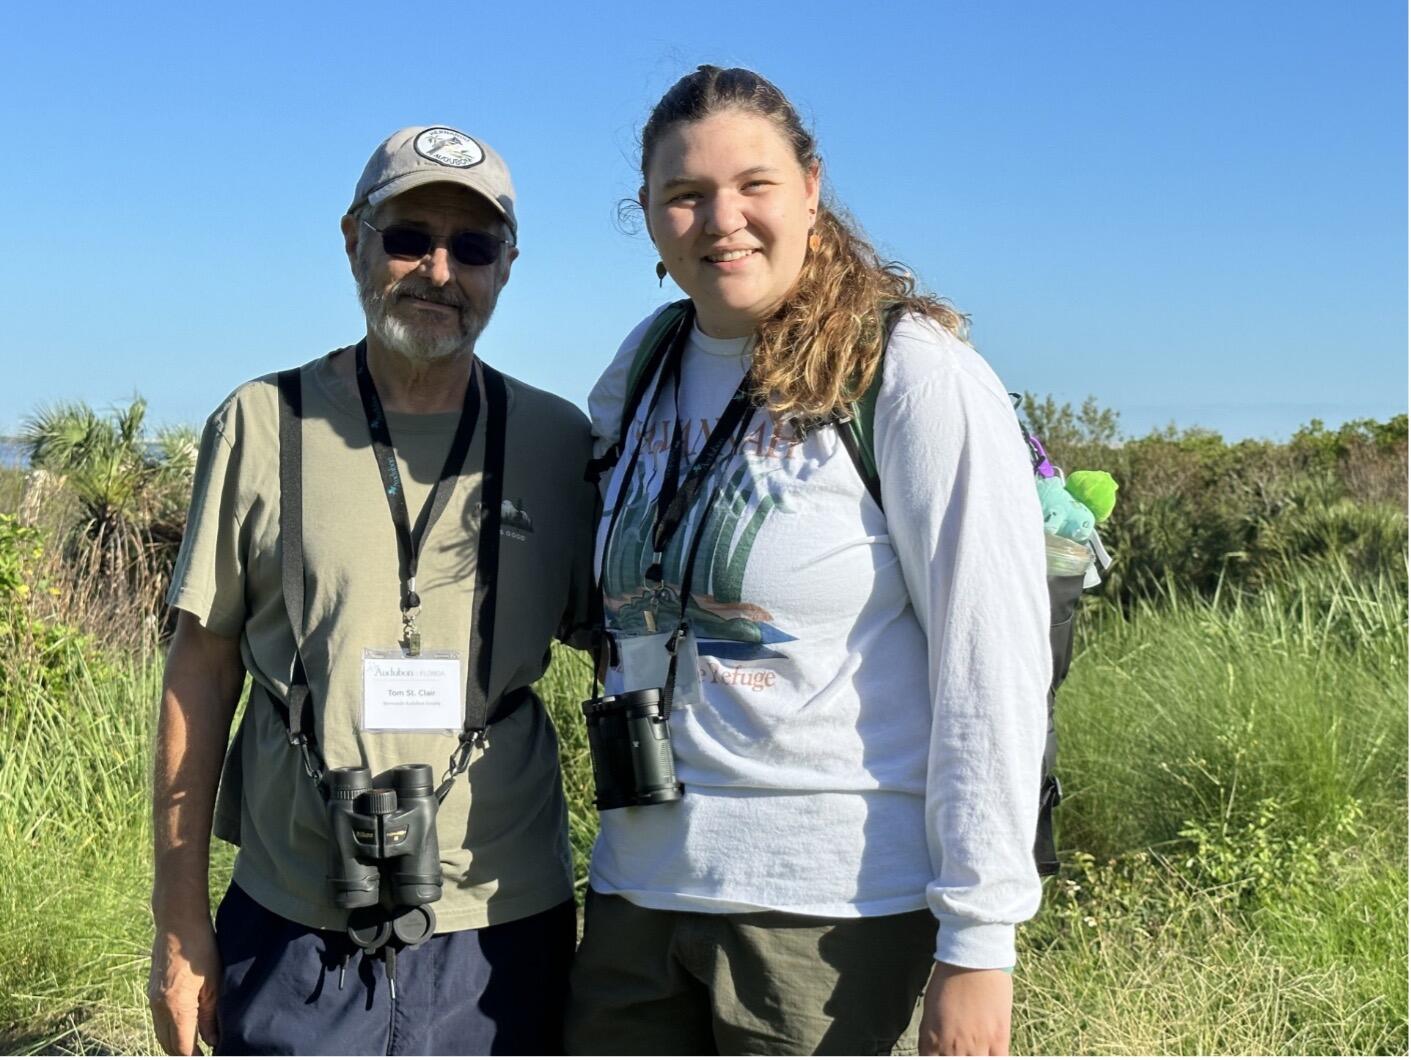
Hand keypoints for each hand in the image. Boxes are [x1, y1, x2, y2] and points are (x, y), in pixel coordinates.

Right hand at [148, 920, 220, 1054]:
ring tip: (196, 1044)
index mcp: (176, 1008)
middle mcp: (159, 1008)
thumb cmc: (201, 949)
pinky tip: (186, 1026)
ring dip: (176, 1043)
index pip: (181, 1048)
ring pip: (161, 1034)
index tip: (208, 1057)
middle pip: (168, 1045)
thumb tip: (211, 1040)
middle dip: (183, 1053)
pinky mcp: (152, 992)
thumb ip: (211, 1016)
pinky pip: (158, 1020)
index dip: (193, 1057)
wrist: (178, 923)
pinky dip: (170, 1029)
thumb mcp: (214, 984)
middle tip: (203, 1053)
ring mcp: (152, 1000)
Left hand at [917, 960, 1011, 1055]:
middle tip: (959, 1049)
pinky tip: (989, 1053)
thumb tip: (932, 1051)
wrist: (973, 959)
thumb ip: (930, 1036)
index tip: (942, 1053)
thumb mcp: (929, 1009)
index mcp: (932, 1039)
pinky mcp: (998, 1039)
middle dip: (954, 1058)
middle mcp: (953, 1047)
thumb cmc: (948, 978)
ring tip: (972, 1050)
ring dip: (973, 1058)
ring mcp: (977, 1045)